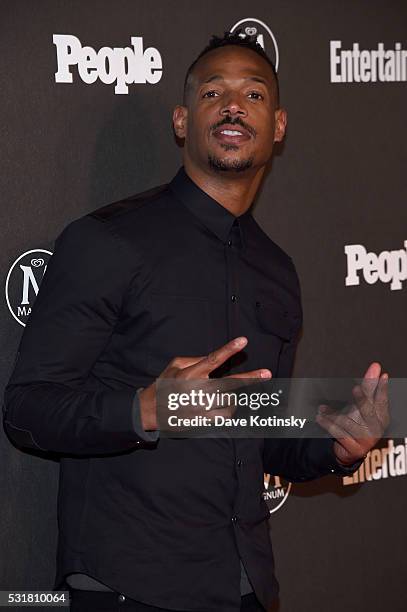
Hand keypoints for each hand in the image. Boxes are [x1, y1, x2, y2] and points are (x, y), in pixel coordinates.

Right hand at [138, 336, 271, 430]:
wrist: (150, 411)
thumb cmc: (164, 384)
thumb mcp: (174, 365)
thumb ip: (194, 359)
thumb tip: (213, 357)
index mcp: (191, 373)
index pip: (214, 359)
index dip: (229, 349)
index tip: (243, 341)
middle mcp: (198, 389)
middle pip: (229, 382)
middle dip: (249, 378)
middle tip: (266, 373)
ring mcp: (201, 406)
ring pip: (229, 399)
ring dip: (234, 395)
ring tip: (232, 393)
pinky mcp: (202, 420)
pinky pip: (224, 414)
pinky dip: (229, 409)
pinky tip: (228, 405)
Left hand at [315, 362, 389, 465]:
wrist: (348, 450)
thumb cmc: (357, 423)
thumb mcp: (362, 405)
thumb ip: (369, 387)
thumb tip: (376, 367)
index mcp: (381, 417)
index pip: (382, 400)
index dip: (382, 388)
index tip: (382, 374)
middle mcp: (376, 429)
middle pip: (368, 411)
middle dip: (362, 399)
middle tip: (355, 388)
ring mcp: (366, 440)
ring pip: (348, 422)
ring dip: (332, 414)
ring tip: (321, 408)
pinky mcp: (354, 448)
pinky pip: (338, 433)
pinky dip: (327, 424)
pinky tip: (320, 417)